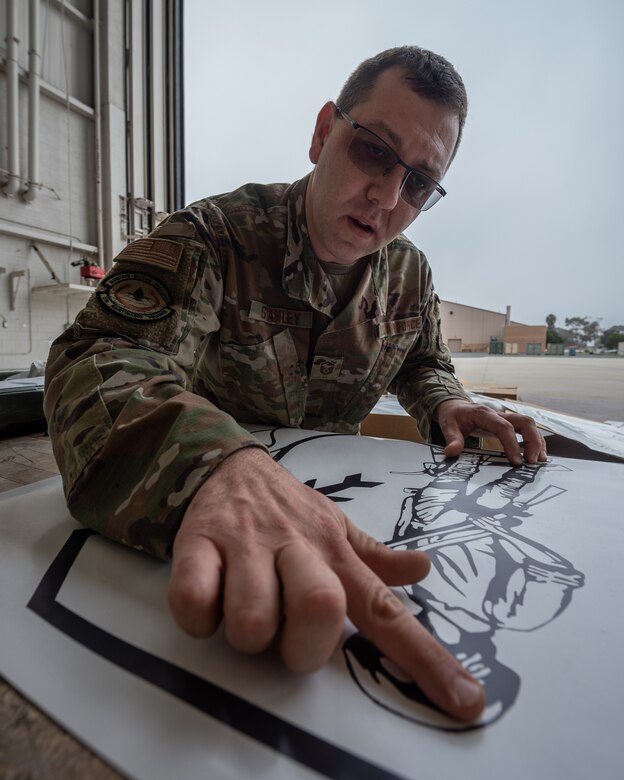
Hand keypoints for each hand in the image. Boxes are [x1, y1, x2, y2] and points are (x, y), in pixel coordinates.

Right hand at [168, 447, 484, 721]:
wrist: (226, 465)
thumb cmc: (287, 509)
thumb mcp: (335, 527)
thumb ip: (374, 556)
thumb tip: (424, 569)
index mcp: (336, 553)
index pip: (387, 612)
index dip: (425, 660)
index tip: (467, 703)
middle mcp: (297, 548)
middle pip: (320, 610)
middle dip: (301, 646)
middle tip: (286, 632)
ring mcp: (246, 544)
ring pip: (252, 620)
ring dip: (247, 633)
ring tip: (244, 606)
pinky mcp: (197, 543)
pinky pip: (194, 602)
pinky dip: (199, 617)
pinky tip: (209, 596)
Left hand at [436, 399, 547, 464]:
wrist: (455, 406)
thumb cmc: (453, 416)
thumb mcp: (448, 426)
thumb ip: (452, 439)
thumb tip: (451, 452)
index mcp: (484, 414)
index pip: (504, 427)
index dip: (512, 443)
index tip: (516, 461)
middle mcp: (499, 414)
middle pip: (524, 422)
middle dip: (532, 441)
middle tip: (532, 462)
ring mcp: (506, 417)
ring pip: (529, 424)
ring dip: (537, 441)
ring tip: (538, 460)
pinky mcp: (509, 423)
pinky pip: (527, 429)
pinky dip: (534, 440)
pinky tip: (536, 454)